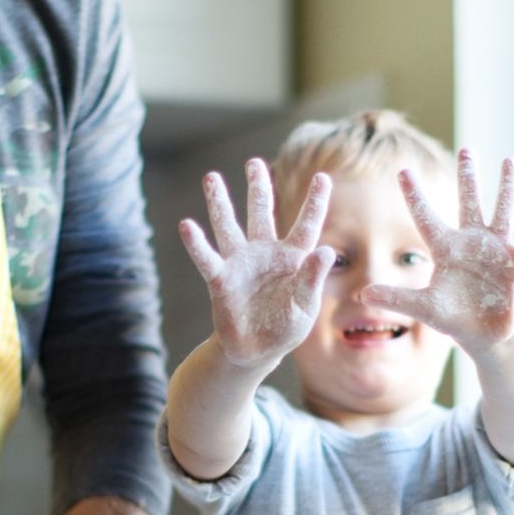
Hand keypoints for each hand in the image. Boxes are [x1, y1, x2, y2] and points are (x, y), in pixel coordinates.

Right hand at [179, 159, 335, 369]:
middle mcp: (265, 253)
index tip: (322, 177)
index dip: (315, 202)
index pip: (307, 225)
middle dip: (258, 187)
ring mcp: (240, 263)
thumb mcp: (305, 306)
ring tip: (211, 177)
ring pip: (229, 226)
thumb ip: (313, 279)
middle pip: (261, 213)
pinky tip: (187, 225)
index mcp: (293, 258)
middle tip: (253, 163)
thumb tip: (326, 251)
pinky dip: (197, 244)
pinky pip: (207, 258)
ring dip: (220, 202)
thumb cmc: (285, 328)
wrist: (255, 351)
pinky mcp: (220, 279)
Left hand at [360, 149, 513, 353]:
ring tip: (511, 161)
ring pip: (503, 213)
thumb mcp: (424, 307)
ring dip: (508, 188)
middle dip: (468, 177)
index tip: (402, 171)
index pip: (426, 217)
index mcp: (446, 250)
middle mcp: (472, 242)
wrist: (486, 336)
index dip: (415, 196)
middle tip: (467, 148)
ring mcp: (498, 251)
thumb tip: (362, 295)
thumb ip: (397, 298)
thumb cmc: (454, 318)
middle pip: (469, 203)